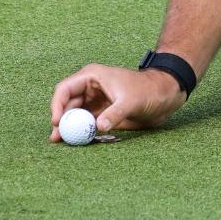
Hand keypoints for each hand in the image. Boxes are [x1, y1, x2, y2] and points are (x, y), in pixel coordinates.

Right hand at [50, 64, 183, 139]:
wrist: (163, 96)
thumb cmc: (148, 91)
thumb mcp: (130, 101)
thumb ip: (114, 114)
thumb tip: (98, 126)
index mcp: (92, 76)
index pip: (65, 89)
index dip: (57, 105)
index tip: (56, 122)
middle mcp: (89, 88)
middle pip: (67, 104)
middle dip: (61, 120)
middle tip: (57, 138)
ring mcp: (94, 101)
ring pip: (75, 115)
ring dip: (69, 128)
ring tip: (63, 142)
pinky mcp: (101, 112)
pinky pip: (85, 122)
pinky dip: (81, 131)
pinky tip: (78, 141)